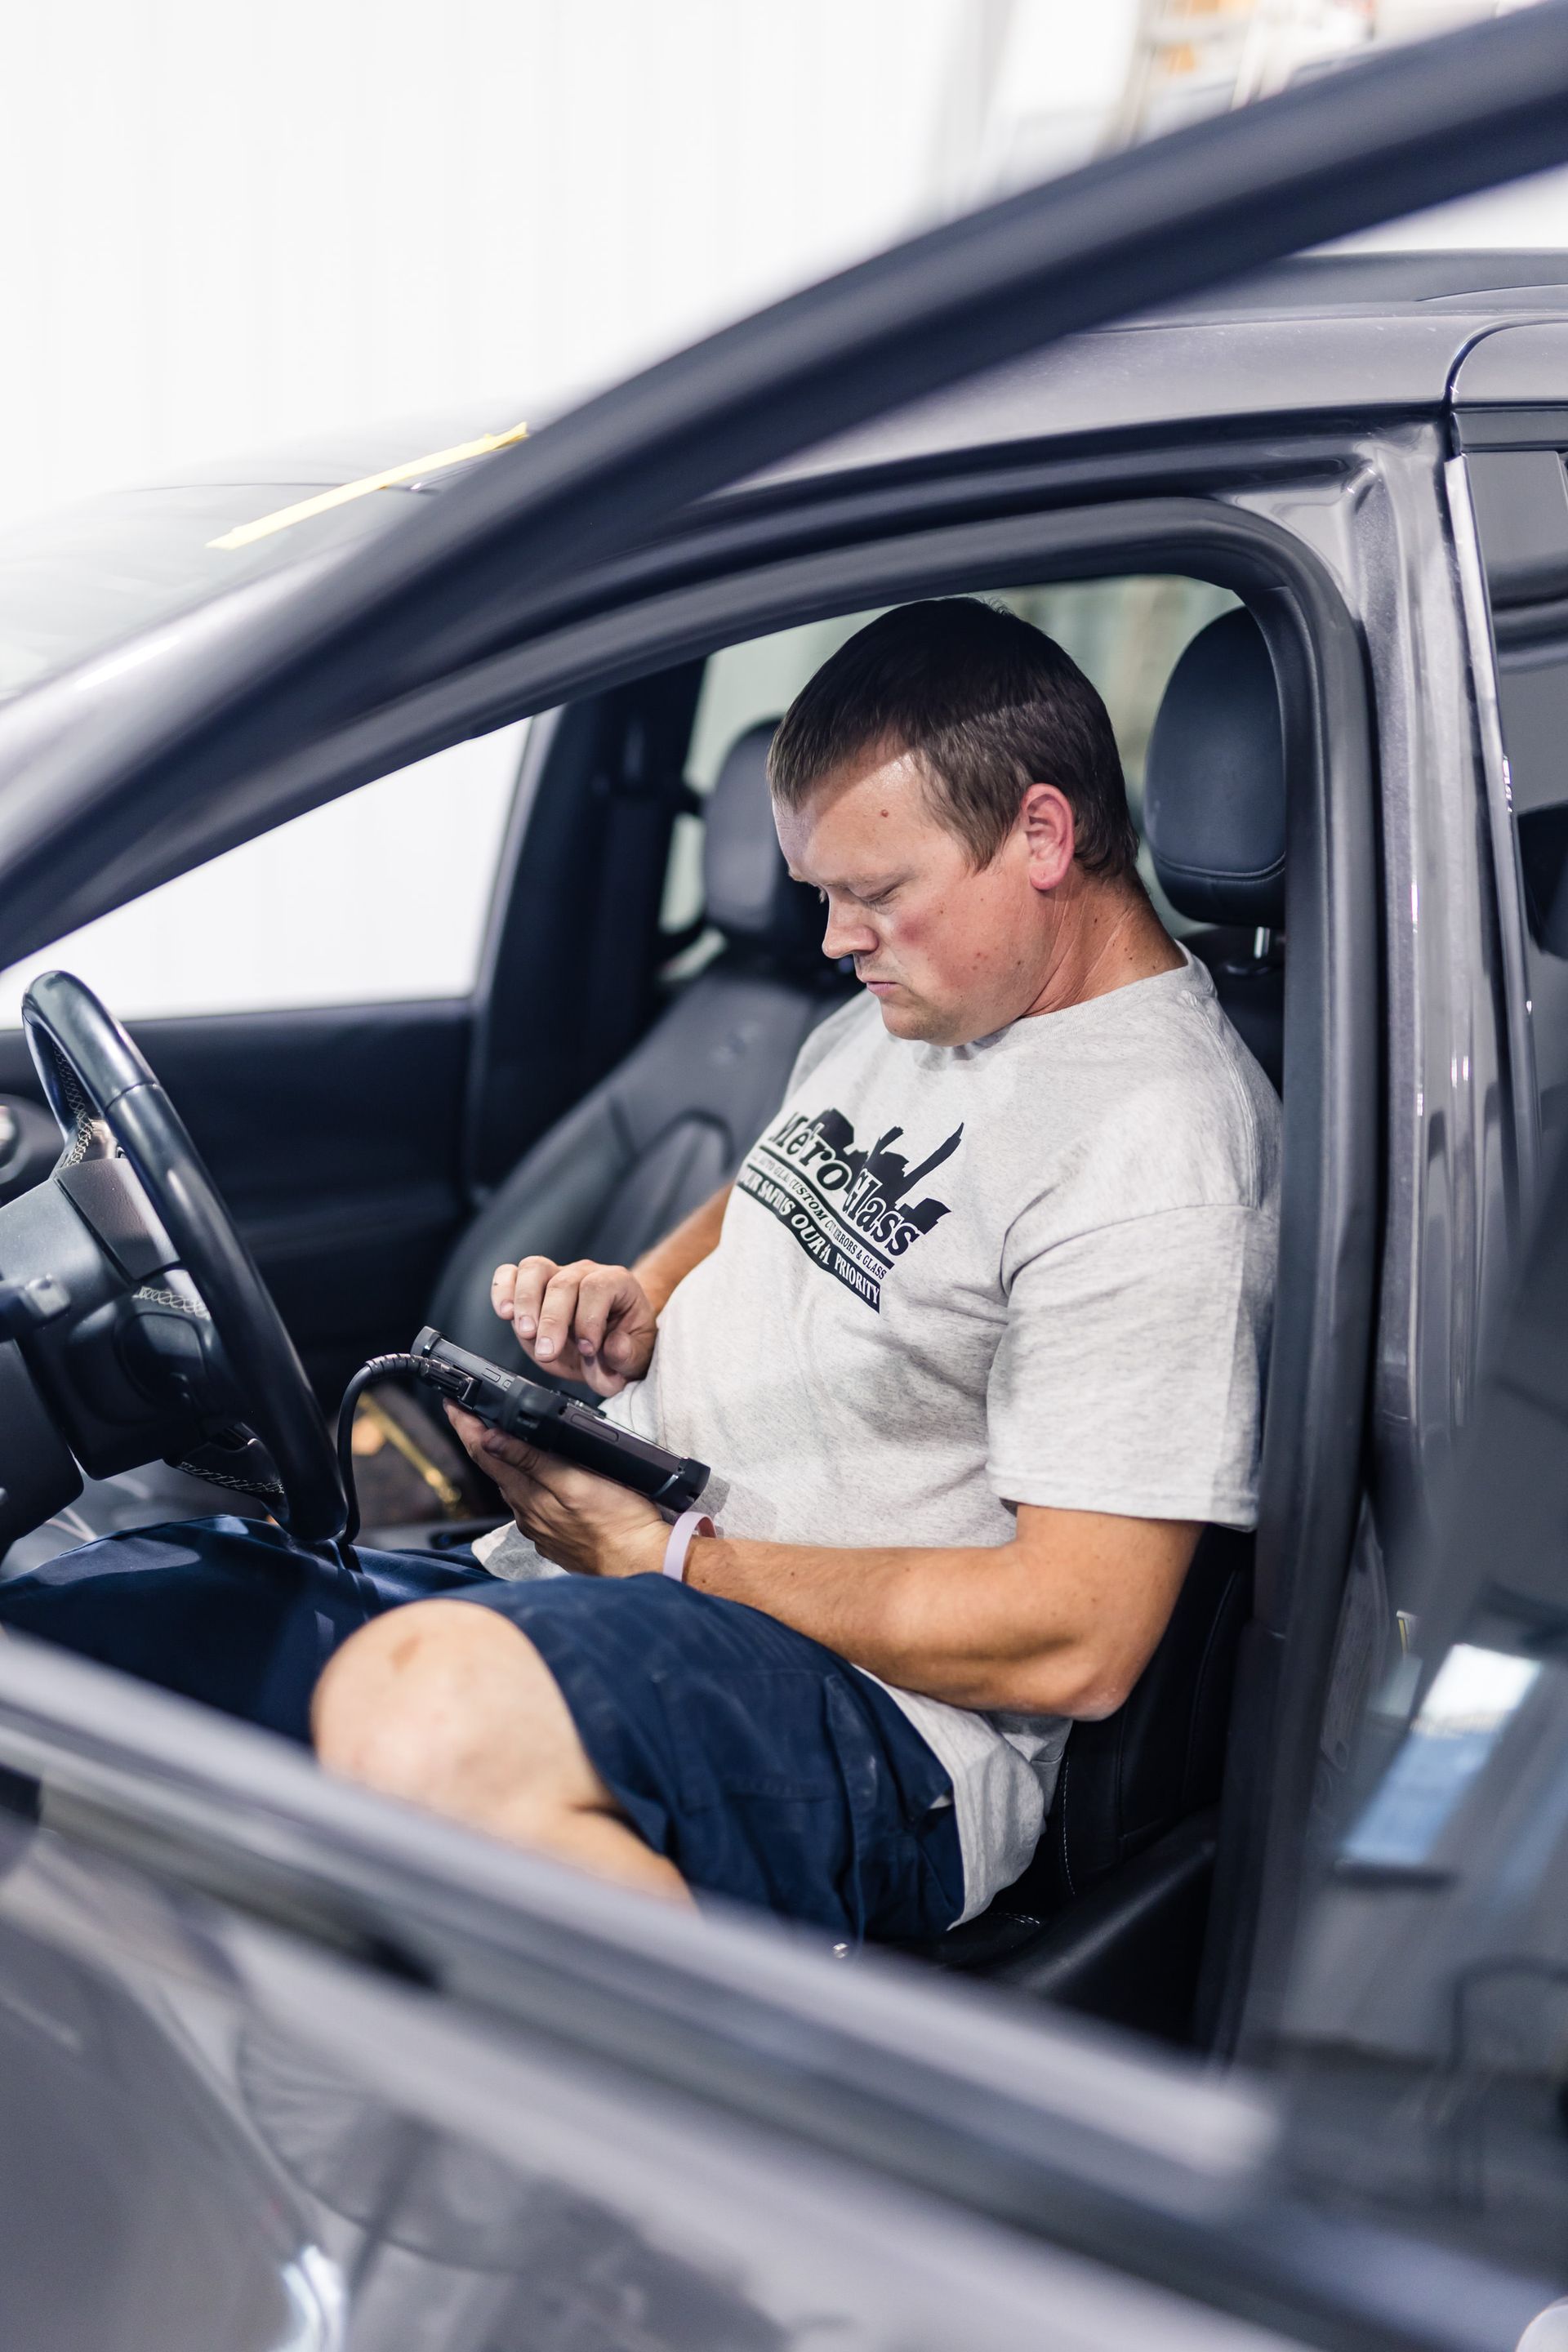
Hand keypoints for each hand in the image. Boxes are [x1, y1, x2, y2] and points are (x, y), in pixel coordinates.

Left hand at [446, 1405, 666, 1577]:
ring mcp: (540, 1528)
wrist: (642, 1563)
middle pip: (494, 1470)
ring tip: (497, 1439)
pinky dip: (524, 1484)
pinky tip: (535, 1478)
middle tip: (469, 1414)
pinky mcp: (555, 1538)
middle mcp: (527, 1514)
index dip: (465, 1426)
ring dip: (501, 1462)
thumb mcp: (576, 1482)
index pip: (484, 1454)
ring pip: (513, 1488)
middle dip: (479, 1440)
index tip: (451, 1404)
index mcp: (528, 1496)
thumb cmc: (619, 1522)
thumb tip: (490, 1440)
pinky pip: (531, 1505)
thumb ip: (532, 1461)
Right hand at [491, 1256, 657, 1395]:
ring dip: (526, 1302)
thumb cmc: (623, 1344)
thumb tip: (613, 1347)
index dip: (589, 1319)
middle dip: (553, 1321)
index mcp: (617, 1283)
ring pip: (534, 1269)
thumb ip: (628, 1355)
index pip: (598, 1288)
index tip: (588, 1349)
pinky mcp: (531, 1286)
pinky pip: (510, 1274)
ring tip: (526, 1332)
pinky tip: (505, 1312)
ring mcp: (556, 1274)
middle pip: (563, 1283)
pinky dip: (502, 1290)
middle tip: (549, 1352)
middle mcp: (585, 1273)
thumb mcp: (636, 1358)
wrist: (608, 1342)